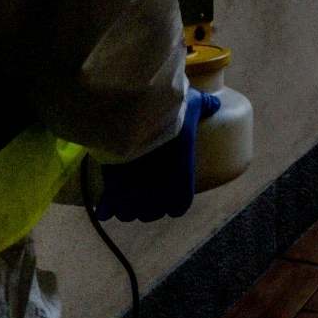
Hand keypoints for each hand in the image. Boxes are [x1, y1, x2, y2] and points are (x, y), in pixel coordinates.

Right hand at [91, 88, 220, 222]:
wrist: (135, 115)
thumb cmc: (169, 114)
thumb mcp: (192, 107)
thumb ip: (205, 106)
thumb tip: (214, 103)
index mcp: (181, 184)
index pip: (178, 208)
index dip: (172, 202)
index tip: (167, 192)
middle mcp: (158, 197)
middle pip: (151, 214)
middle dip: (147, 205)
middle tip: (142, 191)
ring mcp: (133, 197)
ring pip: (128, 214)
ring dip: (126, 207)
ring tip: (122, 195)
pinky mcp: (110, 191)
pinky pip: (106, 210)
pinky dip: (105, 207)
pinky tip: (103, 204)